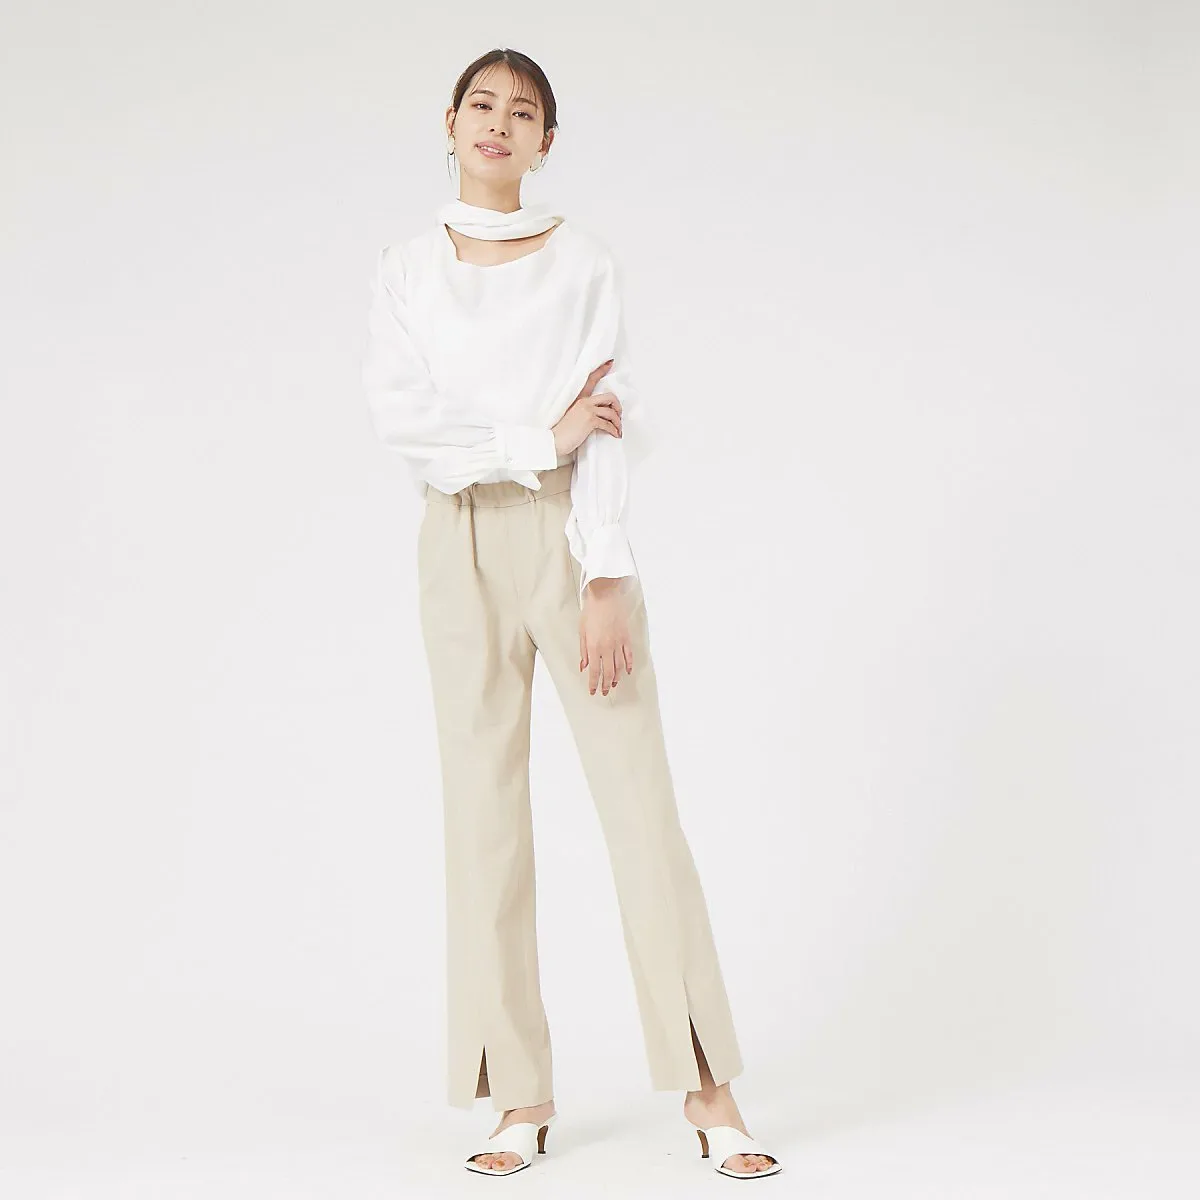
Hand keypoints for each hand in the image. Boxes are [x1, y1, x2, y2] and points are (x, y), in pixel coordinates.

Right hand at [553, 359, 622, 456]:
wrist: (554, 441)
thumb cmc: (563, 432)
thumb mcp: (573, 416)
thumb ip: (584, 411)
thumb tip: (599, 415)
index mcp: (579, 398)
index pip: (591, 380)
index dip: (602, 370)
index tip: (610, 363)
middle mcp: (584, 401)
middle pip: (609, 397)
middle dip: (618, 406)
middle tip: (619, 416)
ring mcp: (587, 410)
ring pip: (611, 412)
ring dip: (617, 422)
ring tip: (618, 430)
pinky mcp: (590, 420)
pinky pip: (608, 424)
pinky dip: (614, 430)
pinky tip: (615, 434)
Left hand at [579, 579, 633, 695]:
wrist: (605, 597)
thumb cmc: (591, 612)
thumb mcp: (582, 632)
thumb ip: (583, 651)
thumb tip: (583, 666)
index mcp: (594, 647)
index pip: (594, 671)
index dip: (593, 683)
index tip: (593, 691)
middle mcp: (607, 648)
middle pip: (608, 672)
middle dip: (605, 684)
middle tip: (604, 692)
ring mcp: (618, 643)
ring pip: (619, 667)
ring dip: (617, 678)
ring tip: (614, 685)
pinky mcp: (626, 638)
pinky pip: (629, 656)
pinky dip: (629, 665)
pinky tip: (627, 672)